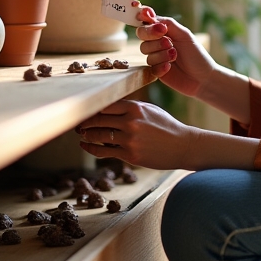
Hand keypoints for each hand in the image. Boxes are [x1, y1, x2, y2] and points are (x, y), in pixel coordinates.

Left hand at [77, 99, 197, 168]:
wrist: (183, 146)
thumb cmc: (166, 127)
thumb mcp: (150, 110)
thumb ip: (131, 108)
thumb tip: (108, 108)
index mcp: (135, 108)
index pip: (105, 106)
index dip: (91, 109)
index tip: (83, 111)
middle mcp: (131, 122)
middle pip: (98, 120)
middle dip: (84, 122)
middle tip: (78, 124)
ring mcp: (130, 139)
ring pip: (98, 136)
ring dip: (86, 135)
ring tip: (81, 134)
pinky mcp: (130, 155)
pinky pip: (104, 151)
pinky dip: (91, 148)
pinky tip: (86, 146)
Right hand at [135, 11, 217, 97]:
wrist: (204, 78)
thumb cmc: (196, 54)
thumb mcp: (184, 35)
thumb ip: (168, 23)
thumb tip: (150, 15)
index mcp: (164, 31)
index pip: (147, 22)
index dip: (144, 19)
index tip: (149, 19)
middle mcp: (157, 43)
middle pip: (142, 34)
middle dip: (153, 36)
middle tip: (169, 42)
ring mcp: (156, 57)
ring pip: (146, 52)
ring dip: (161, 53)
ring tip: (175, 56)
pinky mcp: (156, 71)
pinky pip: (150, 66)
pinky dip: (160, 66)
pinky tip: (170, 67)